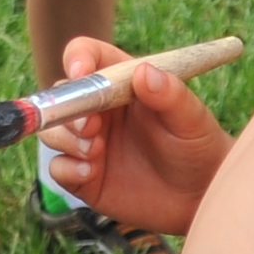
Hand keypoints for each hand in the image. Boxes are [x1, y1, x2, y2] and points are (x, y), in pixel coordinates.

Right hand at [38, 32, 230, 235]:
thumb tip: (144, 71)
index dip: (78, 58)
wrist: (201, 196)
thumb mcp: (191, 119)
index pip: (87, 56)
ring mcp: (88, 143)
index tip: (81, 72)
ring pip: (52, 130)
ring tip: (93, 152)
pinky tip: (91, 174)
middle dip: (65, 107)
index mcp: (121, 84)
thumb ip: (170, 94)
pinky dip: (66, 169)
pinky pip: (57, 168)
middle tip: (90, 127)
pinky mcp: (84, 177)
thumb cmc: (198, 147)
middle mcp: (99, 110)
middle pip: (60, 95)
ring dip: (64, 138)